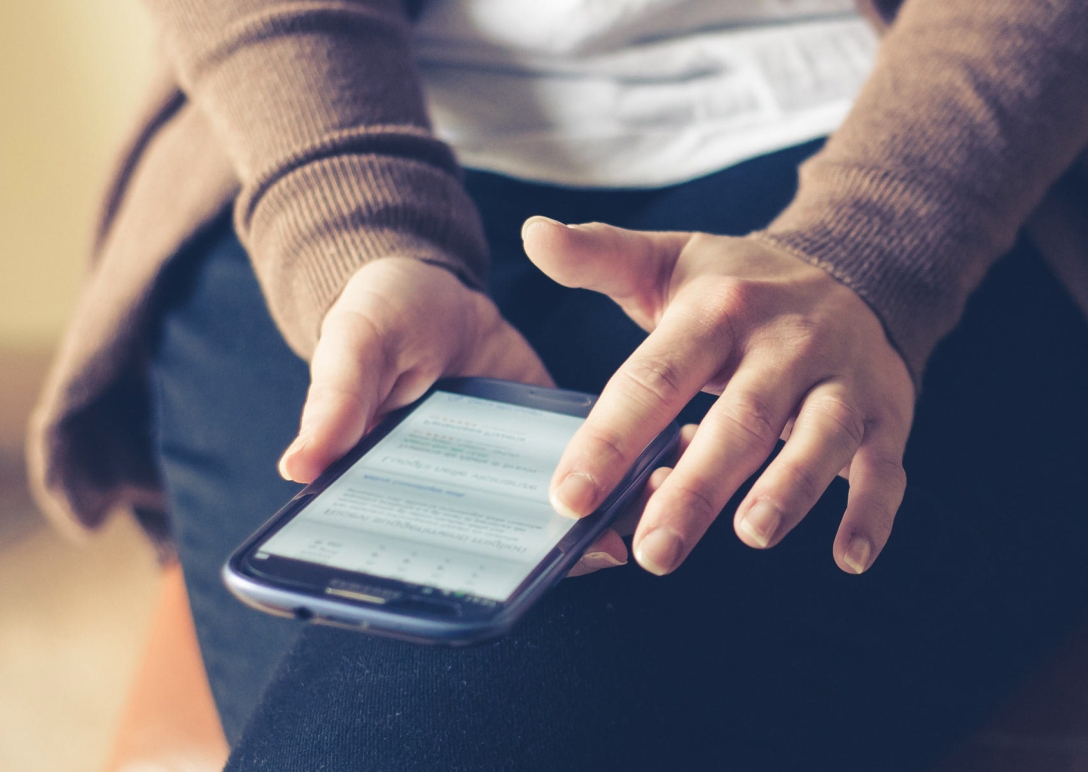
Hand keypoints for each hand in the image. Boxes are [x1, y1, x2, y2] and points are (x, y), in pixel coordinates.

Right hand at [276, 257, 630, 575]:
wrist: (436, 286)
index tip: (500, 588)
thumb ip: (336, 399)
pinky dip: (619, 478)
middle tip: (597, 551)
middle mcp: (455, 493)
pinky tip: (657, 472)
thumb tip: (298, 466)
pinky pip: (587, 471)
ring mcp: (507, 471)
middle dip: (547, 559)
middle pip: (496, 548)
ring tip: (640, 522)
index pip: (420, 549)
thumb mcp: (355, 343)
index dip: (456, 578)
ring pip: (548, 518)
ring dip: (594, 525)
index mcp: (395, 486)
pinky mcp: (549, 440)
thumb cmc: (378, 316)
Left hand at [522, 217, 914, 575]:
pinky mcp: (886, 413)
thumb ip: (599, 256)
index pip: (655, 378)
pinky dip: (872, 511)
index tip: (570, 496)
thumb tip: (532, 232)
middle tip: (653, 551)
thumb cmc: (740, 284)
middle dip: (696, 488)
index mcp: (717, 312)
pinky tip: (850, 557)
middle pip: (738, 419)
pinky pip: (885, 466)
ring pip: (820, 436)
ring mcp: (840, 380)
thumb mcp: (668, 262)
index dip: (610, 438)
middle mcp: (782, 344)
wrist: (855, 265)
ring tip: (751, 534)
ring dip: (790, 488)